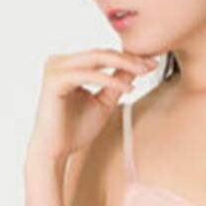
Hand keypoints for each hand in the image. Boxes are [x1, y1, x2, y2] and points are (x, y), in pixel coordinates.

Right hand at [26, 47, 158, 166]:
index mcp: (68, 65)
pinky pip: (88, 74)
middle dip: (129, 58)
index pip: (103, 55)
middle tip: (151, 64)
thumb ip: (117, 83)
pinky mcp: (54, 80)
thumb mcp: (104, 102)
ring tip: (144, 72)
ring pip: (96, 58)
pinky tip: (128, 87)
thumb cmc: (75, 130)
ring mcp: (55, 68)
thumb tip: (136, 66)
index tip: (151, 63)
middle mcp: (59, 62)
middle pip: (101, 53)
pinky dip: (110, 79)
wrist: (54, 152)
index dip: (128, 58)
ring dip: (123, 65)